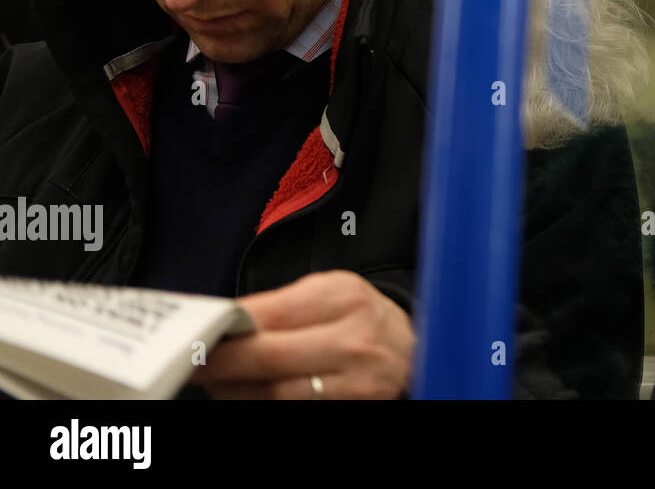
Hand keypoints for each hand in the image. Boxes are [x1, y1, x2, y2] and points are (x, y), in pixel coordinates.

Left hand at [189, 270, 414, 398]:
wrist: (411, 349)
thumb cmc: (360, 318)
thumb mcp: (329, 292)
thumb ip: (279, 305)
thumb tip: (220, 322)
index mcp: (344, 299)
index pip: (270, 315)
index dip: (225, 328)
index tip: (195, 332)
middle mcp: (355, 342)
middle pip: (270, 359)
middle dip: (222, 364)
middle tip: (192, 364)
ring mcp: (357, 384)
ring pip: (276, 395)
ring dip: (235, 392)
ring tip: (217, 382)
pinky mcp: (355, 410)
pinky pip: (294, 412)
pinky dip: (261, 405)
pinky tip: (245, 396)